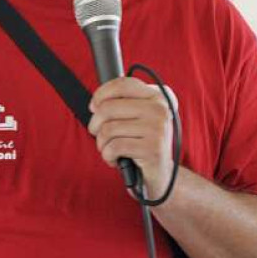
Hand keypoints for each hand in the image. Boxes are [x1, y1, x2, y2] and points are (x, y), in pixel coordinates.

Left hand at [87, 77, 174, 198]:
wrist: (162, 174)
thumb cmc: (142, 143)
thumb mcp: (138, 117)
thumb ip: (122, 103)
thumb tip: (96, 103)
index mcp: (158, 96)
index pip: (122, 84)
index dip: (101, 94)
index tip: (94, 106)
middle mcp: (160, 109)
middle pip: (109, 107)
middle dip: (95, 124)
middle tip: (98, 133)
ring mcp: (158, 128)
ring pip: (108, 129)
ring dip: (101, 143)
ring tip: (109, 149)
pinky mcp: (152, 148)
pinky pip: (114, 147)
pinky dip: (107, 156)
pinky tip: (115, 159)